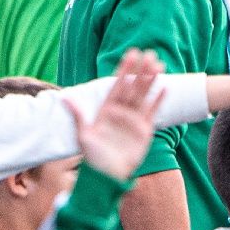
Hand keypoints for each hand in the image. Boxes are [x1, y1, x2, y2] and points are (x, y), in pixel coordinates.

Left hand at [67, 49, 165, 180]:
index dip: (124, 69)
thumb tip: (65, 98)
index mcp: (106, 110)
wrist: (108, 176)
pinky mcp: (144, 131)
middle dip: (141, 70)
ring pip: (144, 95)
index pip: (117, 85)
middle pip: (133, 86)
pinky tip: (164, 88)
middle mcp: (121, 112)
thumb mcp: (84, 135)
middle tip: (149, 53)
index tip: (131, 54)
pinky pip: (152, 112)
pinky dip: (158, 101)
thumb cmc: (93, 157)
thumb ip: (78, 115)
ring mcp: (133, 120)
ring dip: (151, 81)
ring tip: (159, 65)